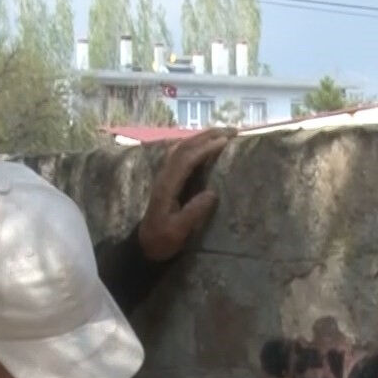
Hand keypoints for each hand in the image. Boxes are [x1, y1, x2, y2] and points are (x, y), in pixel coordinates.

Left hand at [137, 128, 233, 262]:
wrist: (144, 246)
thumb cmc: (162, 241)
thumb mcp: (177, 231)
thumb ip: (193, 213)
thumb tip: (212, 193)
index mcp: (167, 186)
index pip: (186, 159)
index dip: (205, 148)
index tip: (225, 142)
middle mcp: (165, 176)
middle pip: (184, 147)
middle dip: (207, 136)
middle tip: (232, 131)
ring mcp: (165, 176)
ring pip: (182, 147)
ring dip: (202, 137)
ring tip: (223, 133)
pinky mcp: (169, 179)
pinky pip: (181, 154)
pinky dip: (196, 145)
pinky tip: (207, 145)